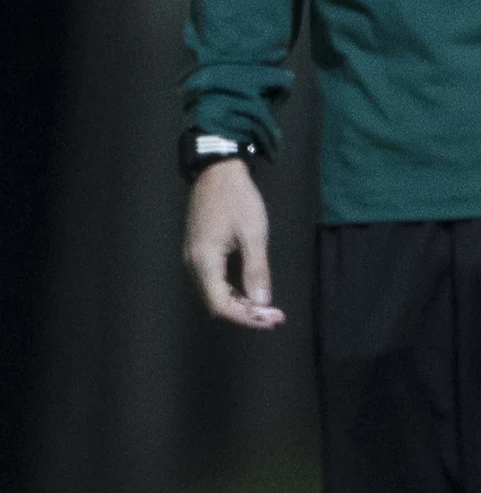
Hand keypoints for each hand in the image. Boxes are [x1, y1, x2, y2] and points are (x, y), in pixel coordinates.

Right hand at [182, 159, 282, 330]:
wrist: (217, 173)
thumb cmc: (237, 200)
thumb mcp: (253, 234)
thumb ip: (257, 270)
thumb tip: (262, 303)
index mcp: (204, 261)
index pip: (221, 305)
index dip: (247, 317)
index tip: (273, 320)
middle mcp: (194, 264)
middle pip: (217, 303)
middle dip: (246, 314)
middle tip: (275, 317)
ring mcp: (194, 259)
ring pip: (215, 294)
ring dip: (241, 304)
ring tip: (268, 309)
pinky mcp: (200, 253)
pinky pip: (214, 282)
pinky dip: (233, 292)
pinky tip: (252, 293)